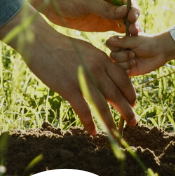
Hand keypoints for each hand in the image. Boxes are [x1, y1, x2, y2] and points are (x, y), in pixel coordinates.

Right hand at [0, 2, 137, 133]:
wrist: (40, 42)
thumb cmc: (62, 46)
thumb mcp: (86, 50)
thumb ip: (98, 63)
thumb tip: (106, 75)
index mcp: (101, 59)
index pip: (123, 79)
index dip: (130, 93)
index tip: (133, 103)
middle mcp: (96, 69)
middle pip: (116, 94)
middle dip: (127, 110)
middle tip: (134, 122)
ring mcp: (82, 79)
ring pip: (102, 105)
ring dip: (110, 121)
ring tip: (116, 133)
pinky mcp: (68, 88)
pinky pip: (83, 109)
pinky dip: (89, 122)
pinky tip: (92, 131)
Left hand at [17, 0, 141, 34]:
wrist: (49, 2)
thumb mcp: (85, 1)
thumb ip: (104, 8)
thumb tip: (125, 11)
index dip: (132, 8)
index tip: (132, 16)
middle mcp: (110, 2)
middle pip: (128, 12)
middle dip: (133, 21)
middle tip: (135, 31)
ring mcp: (107, 14)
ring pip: (124, 23)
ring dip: (130, 31)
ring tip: (134, 39)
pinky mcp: (102, 25)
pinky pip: (116, 32)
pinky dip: (122, 38)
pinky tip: (126, 46)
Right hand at [105, 30, 174, 77]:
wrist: (160, 52)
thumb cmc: (148, 43)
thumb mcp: (135, 41)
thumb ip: (122, 41)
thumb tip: (109, 40)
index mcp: (121, 43)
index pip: (109, 44)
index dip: (114, 46)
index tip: (124, 45)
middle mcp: (121, 52)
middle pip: (112, 56)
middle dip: (122, 55)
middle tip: (133, 53)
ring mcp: (124, 62)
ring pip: (116, 65)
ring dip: (125, 63)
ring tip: (135, 61)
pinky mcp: (129, 71)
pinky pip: (121, 73)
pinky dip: (126, 71)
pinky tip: (133, 67)